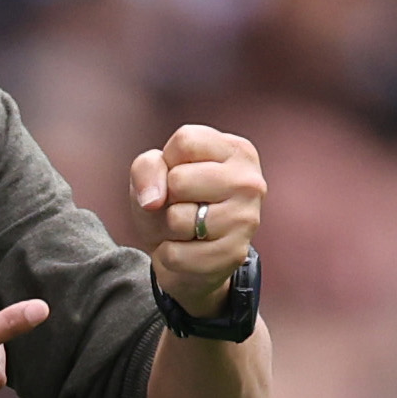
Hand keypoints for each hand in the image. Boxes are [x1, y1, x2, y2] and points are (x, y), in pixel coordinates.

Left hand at [128, 125, 264, 317]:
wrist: (185, 255)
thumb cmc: (171, 203)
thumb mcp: (153, 174)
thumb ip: (146, 168)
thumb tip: (153, 200)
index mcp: (236, 151)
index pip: (186, 141)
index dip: (168, 162)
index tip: (178, 175)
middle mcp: (249, 182)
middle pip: (179, 180)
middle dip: (167, 197)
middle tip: (182, 206)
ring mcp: (246, 219)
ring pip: (177, 219)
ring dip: (169, 228)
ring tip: (186, 228)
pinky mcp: (234, 254)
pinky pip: (176, 254)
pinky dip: (169, 256)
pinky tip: (188, 250)